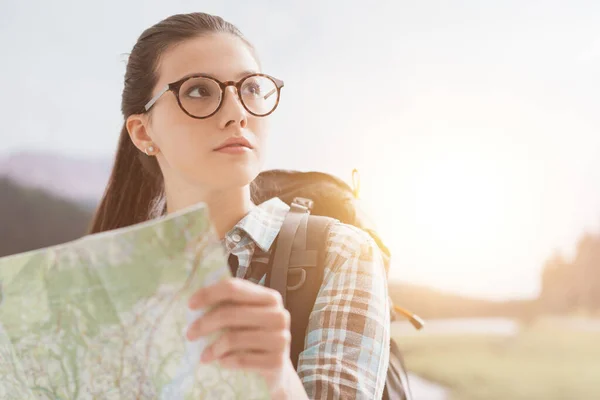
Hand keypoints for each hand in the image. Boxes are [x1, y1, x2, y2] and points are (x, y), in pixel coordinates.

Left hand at [187, 278, 297, 397]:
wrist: (277, 370)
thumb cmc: (256, 339)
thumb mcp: (247, 318)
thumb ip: (231, 305)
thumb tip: (196, 300)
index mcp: (270, 297)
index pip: (234, 288)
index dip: (209, 294)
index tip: (190, 305)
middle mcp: (279, 315)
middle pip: (230, 313)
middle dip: (204, 324)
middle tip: (190, 334)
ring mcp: (281, 338)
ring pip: (233, 338)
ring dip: (213, 348)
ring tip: (204, 356)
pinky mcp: (277, 361)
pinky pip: (241, 359)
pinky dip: (225, 361)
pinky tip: (221, 363)